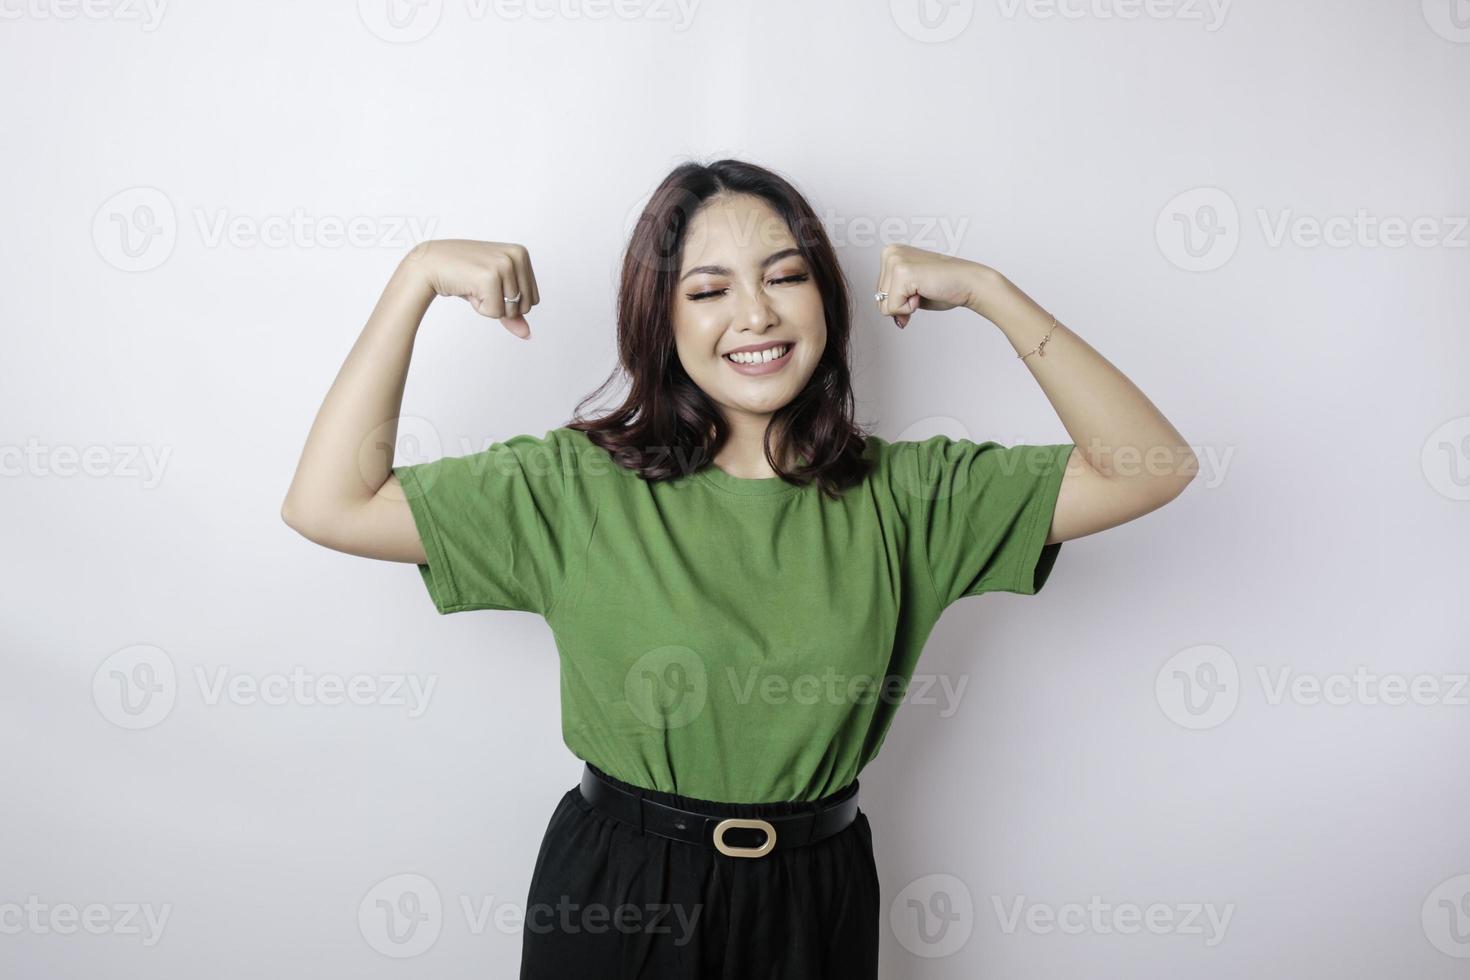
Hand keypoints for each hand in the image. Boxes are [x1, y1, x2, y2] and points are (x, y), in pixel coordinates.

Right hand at [403, 239, 541, 338]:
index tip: (489, 283)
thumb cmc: (462, 275)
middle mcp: (517, 256)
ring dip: (489, 306)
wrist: (430, 264)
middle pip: (526, 306)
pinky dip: (480, 308)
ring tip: (474, 286)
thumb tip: (527, 334)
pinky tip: (468, 289)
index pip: (533, 299)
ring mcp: (504, 265)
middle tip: (480, 286)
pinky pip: (495, 313)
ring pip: (511, 311)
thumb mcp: (493, 291)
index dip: (509, 301)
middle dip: (501, 305)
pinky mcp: (491, 277)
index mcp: (521, 253)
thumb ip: (513, 311)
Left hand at [874, 243, 993, 328]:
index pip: (879, 293)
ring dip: (906, 305)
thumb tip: (895, 320)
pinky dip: (910, 308)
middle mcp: (890, 253)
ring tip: (924, 289)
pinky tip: (924, 291)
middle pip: (878, 299)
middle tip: (923, 290)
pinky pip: (893, 308)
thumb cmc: (945, 286)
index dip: (899, 300)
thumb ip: (896, 301)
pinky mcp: (901, 272)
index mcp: (890, 253)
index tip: (918, 289)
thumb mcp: (911, 293)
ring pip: (884, 305)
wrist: (968, 283)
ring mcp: (895, 260)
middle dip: (902, 304)